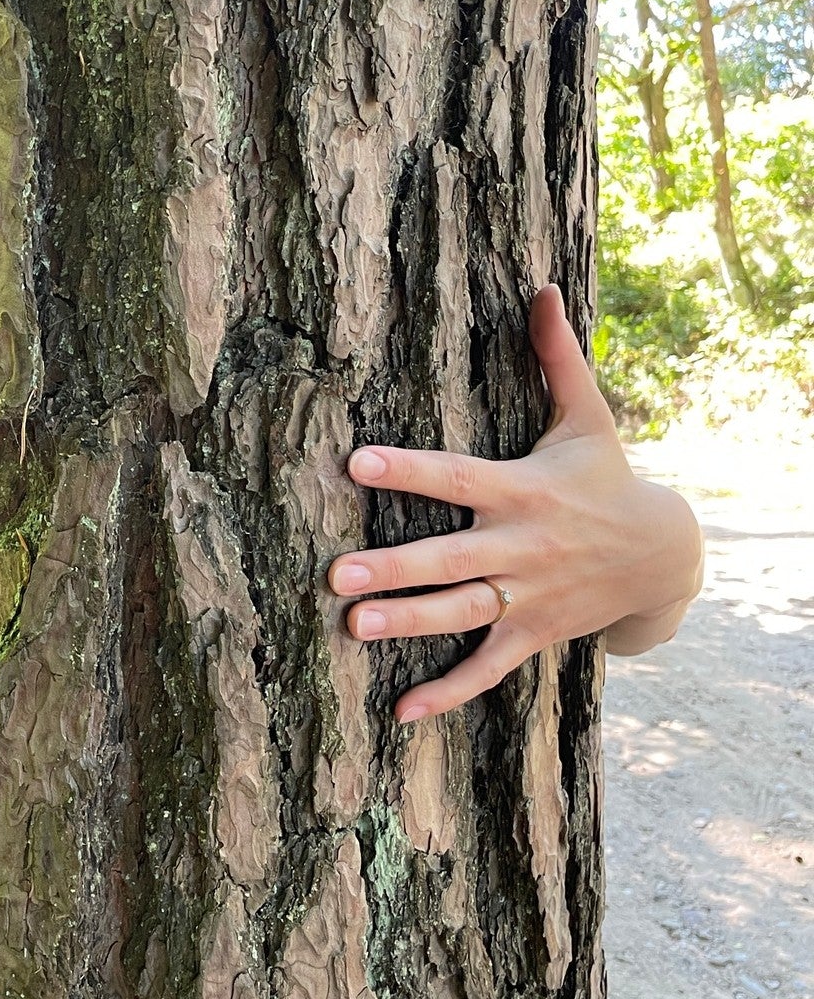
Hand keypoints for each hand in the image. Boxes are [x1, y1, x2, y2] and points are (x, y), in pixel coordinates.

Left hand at [327, 285, 703, 723]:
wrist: (662, 555)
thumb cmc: (607, 478)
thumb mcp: (587, 417)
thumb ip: (556, 356)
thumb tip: (543, 285)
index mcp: (522, 491)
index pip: (457, 477)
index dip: (408, 470)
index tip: (355, 461)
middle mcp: (520, 548)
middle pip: (449, 559)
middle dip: (395, 568)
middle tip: (336, 575)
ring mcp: (526, 598)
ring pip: (460, 614)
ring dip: (409, 624)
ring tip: (353, 627)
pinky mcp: (531, 636)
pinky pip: (486, 670)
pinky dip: (447, 694)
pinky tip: (400, 713)